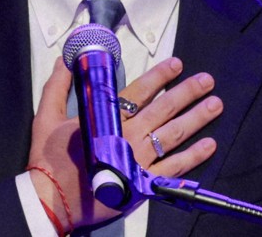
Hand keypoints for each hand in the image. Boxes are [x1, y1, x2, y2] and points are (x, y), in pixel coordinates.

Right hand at [25, 57, 220, 231]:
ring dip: (197, 118)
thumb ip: (58, 87)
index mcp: (105, 118)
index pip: (139, 91)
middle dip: (187, 92)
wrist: (52, 199)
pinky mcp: (144, 183)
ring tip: (215, 104)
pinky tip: (209, 145)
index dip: (159, 76)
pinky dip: (194, 156)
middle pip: (163, 109)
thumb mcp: (46, 117)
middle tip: (206, 80)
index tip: (177, 64)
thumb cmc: (49, 160)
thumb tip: (64, 62)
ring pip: (174, 134)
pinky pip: (175, 167)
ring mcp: (138, 159)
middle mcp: (127, 135)